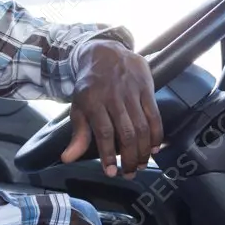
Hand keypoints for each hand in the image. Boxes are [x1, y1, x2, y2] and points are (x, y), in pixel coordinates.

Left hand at [61, 40, 162, 177]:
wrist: (105, 51)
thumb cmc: (90, 84)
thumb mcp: (79, 106)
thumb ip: (78, 134)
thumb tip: (68, 158)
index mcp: (93, 102)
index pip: (104, 133)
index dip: (108, 155)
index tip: (111, 172)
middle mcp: (113, 97)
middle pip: (126, 133)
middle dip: (129, 157)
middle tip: (129, 173)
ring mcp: (131, 92)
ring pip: (142, 126)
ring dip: (143, 150)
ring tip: (141, 164)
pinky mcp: (146, 87)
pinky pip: (154, 115)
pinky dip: (156, 134)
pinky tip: (154, 148)